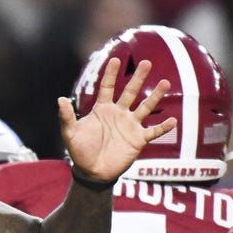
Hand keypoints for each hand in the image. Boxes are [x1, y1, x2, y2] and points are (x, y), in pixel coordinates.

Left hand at [58, 57, 175, 181]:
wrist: (92, 172)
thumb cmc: (80, 152)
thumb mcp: (70, 134)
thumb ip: (67, 117)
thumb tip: (60, 99)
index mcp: (102, 109)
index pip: (108, 88)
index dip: (111, 74)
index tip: (115, 59)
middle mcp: (119, 114)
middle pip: (130, 92)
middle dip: (138, 78)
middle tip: (146, 63)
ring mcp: (130, 126)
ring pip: (145, 107)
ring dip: (155, 96)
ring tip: (164, 83)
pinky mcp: (138, 140)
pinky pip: (153, 132)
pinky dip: (163, 127)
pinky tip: (173, 121)